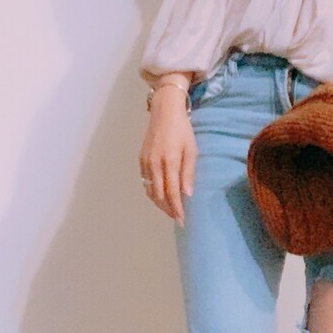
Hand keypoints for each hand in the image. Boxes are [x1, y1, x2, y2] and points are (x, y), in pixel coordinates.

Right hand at [139, 86, 195, 225]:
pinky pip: (146, 182)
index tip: (182, 220)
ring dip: (160, 203)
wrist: (164, 111)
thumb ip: (188, 172)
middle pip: (159, 195)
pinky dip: (153, 192)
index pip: (172, 192)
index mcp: (169, 161)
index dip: (176, 208)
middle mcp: (154, 164)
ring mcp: (145, 162)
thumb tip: (187, 194)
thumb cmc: (182, 130)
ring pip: (150, 190)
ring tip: (170, 210)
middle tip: (177, 218)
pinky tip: (161, 195)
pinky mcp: (141, 160)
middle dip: (168, 209)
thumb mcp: (191, 149)